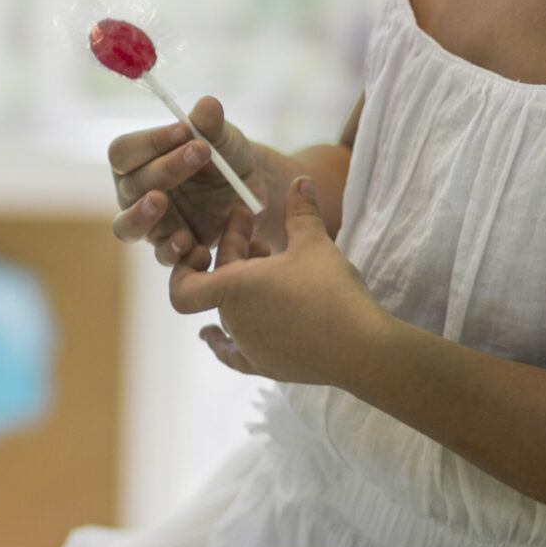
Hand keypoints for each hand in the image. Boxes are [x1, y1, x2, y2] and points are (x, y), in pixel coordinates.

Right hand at [109, 94, 265, 267]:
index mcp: (136, 160)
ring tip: (160, 201)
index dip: (150, 141)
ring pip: (127, 226)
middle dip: (164, 168)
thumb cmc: (225, 156)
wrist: (251, 190)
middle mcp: (134, 192)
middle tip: (200, 152)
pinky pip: (162, 254)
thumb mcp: (224, 138)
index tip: (185, 130)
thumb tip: (208, 105)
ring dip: (141, 215)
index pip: (123, 152)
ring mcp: (150, 223)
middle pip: (130, 185)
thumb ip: (211, 125)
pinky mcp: (171, 247)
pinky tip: (191, 242)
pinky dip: (174, 249)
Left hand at [168, 177, 384, 383]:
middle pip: (216, 287)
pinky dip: (220, 343)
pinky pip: (232, 354)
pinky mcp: (267, 365)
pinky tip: (211, 336)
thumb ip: (301, 211)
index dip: (186, 267)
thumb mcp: (314, 242)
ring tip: (266, 266)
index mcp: (233, 290)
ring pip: (229, 313)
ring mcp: (248, 347)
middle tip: (260, 237)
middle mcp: (233, 321)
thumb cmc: (331, 293)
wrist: (361, 348)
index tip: (208, 248)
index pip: (184, 285)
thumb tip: (301, 181)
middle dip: (233, 257)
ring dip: (238, 289)